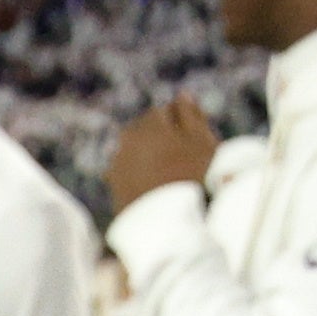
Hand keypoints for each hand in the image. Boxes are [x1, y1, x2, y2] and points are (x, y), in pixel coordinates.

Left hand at [104, 99, 217, 216]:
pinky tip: (157, 188)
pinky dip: (141, 175)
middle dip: (164, 138)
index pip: (169, 112)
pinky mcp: (113, 184)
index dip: (185, 124)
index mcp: (150, 122)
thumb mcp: (202, 140)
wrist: (161, 219)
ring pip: (139, 152)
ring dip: (151, 157)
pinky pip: (130, 172)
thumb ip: (192, 114)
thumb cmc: (189, 174)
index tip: (196, 141)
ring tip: (171, 177)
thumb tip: (183, 96)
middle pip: (150, 131)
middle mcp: (128, 137)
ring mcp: (118, 161)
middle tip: (185, 159)